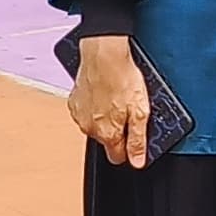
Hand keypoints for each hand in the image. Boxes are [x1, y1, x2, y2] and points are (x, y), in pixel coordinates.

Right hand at [70, 35, 153, 168]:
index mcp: (106, 134)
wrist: (103, 53)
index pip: (117, 157)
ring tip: (116, 97)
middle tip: (128, 109)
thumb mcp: (140, 112)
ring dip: (105, 116)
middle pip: (107, 139)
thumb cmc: (122, 78)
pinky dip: (95, 104)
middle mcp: (89, 128)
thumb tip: (137, 161)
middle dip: (118, 129)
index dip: (129, 149)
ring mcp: (80, 114)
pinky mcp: (74, 100)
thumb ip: (138, 140)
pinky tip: (105, 91)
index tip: (134, 136)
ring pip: (96, 124)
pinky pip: (87, 109)